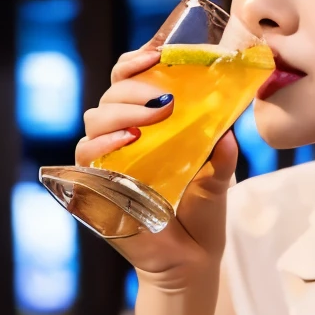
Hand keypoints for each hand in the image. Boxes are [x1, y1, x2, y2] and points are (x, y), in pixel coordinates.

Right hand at [77, 46, 237, 285]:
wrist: (192, 262)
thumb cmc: (203, 216)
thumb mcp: (220, 178)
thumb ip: (223, 154)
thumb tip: (228, 132)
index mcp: (151, 126)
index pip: (130, 81)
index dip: (136, 62)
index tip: (157, 52)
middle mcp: (125, 139)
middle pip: (112, 95)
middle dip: (134, 87)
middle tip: (166, 99)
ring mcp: (109, 162)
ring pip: (95, 119)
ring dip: (122, 110)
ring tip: (152, 118)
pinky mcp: (96, 187)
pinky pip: (86, 156)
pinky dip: (103, 143)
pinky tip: (127, 140)